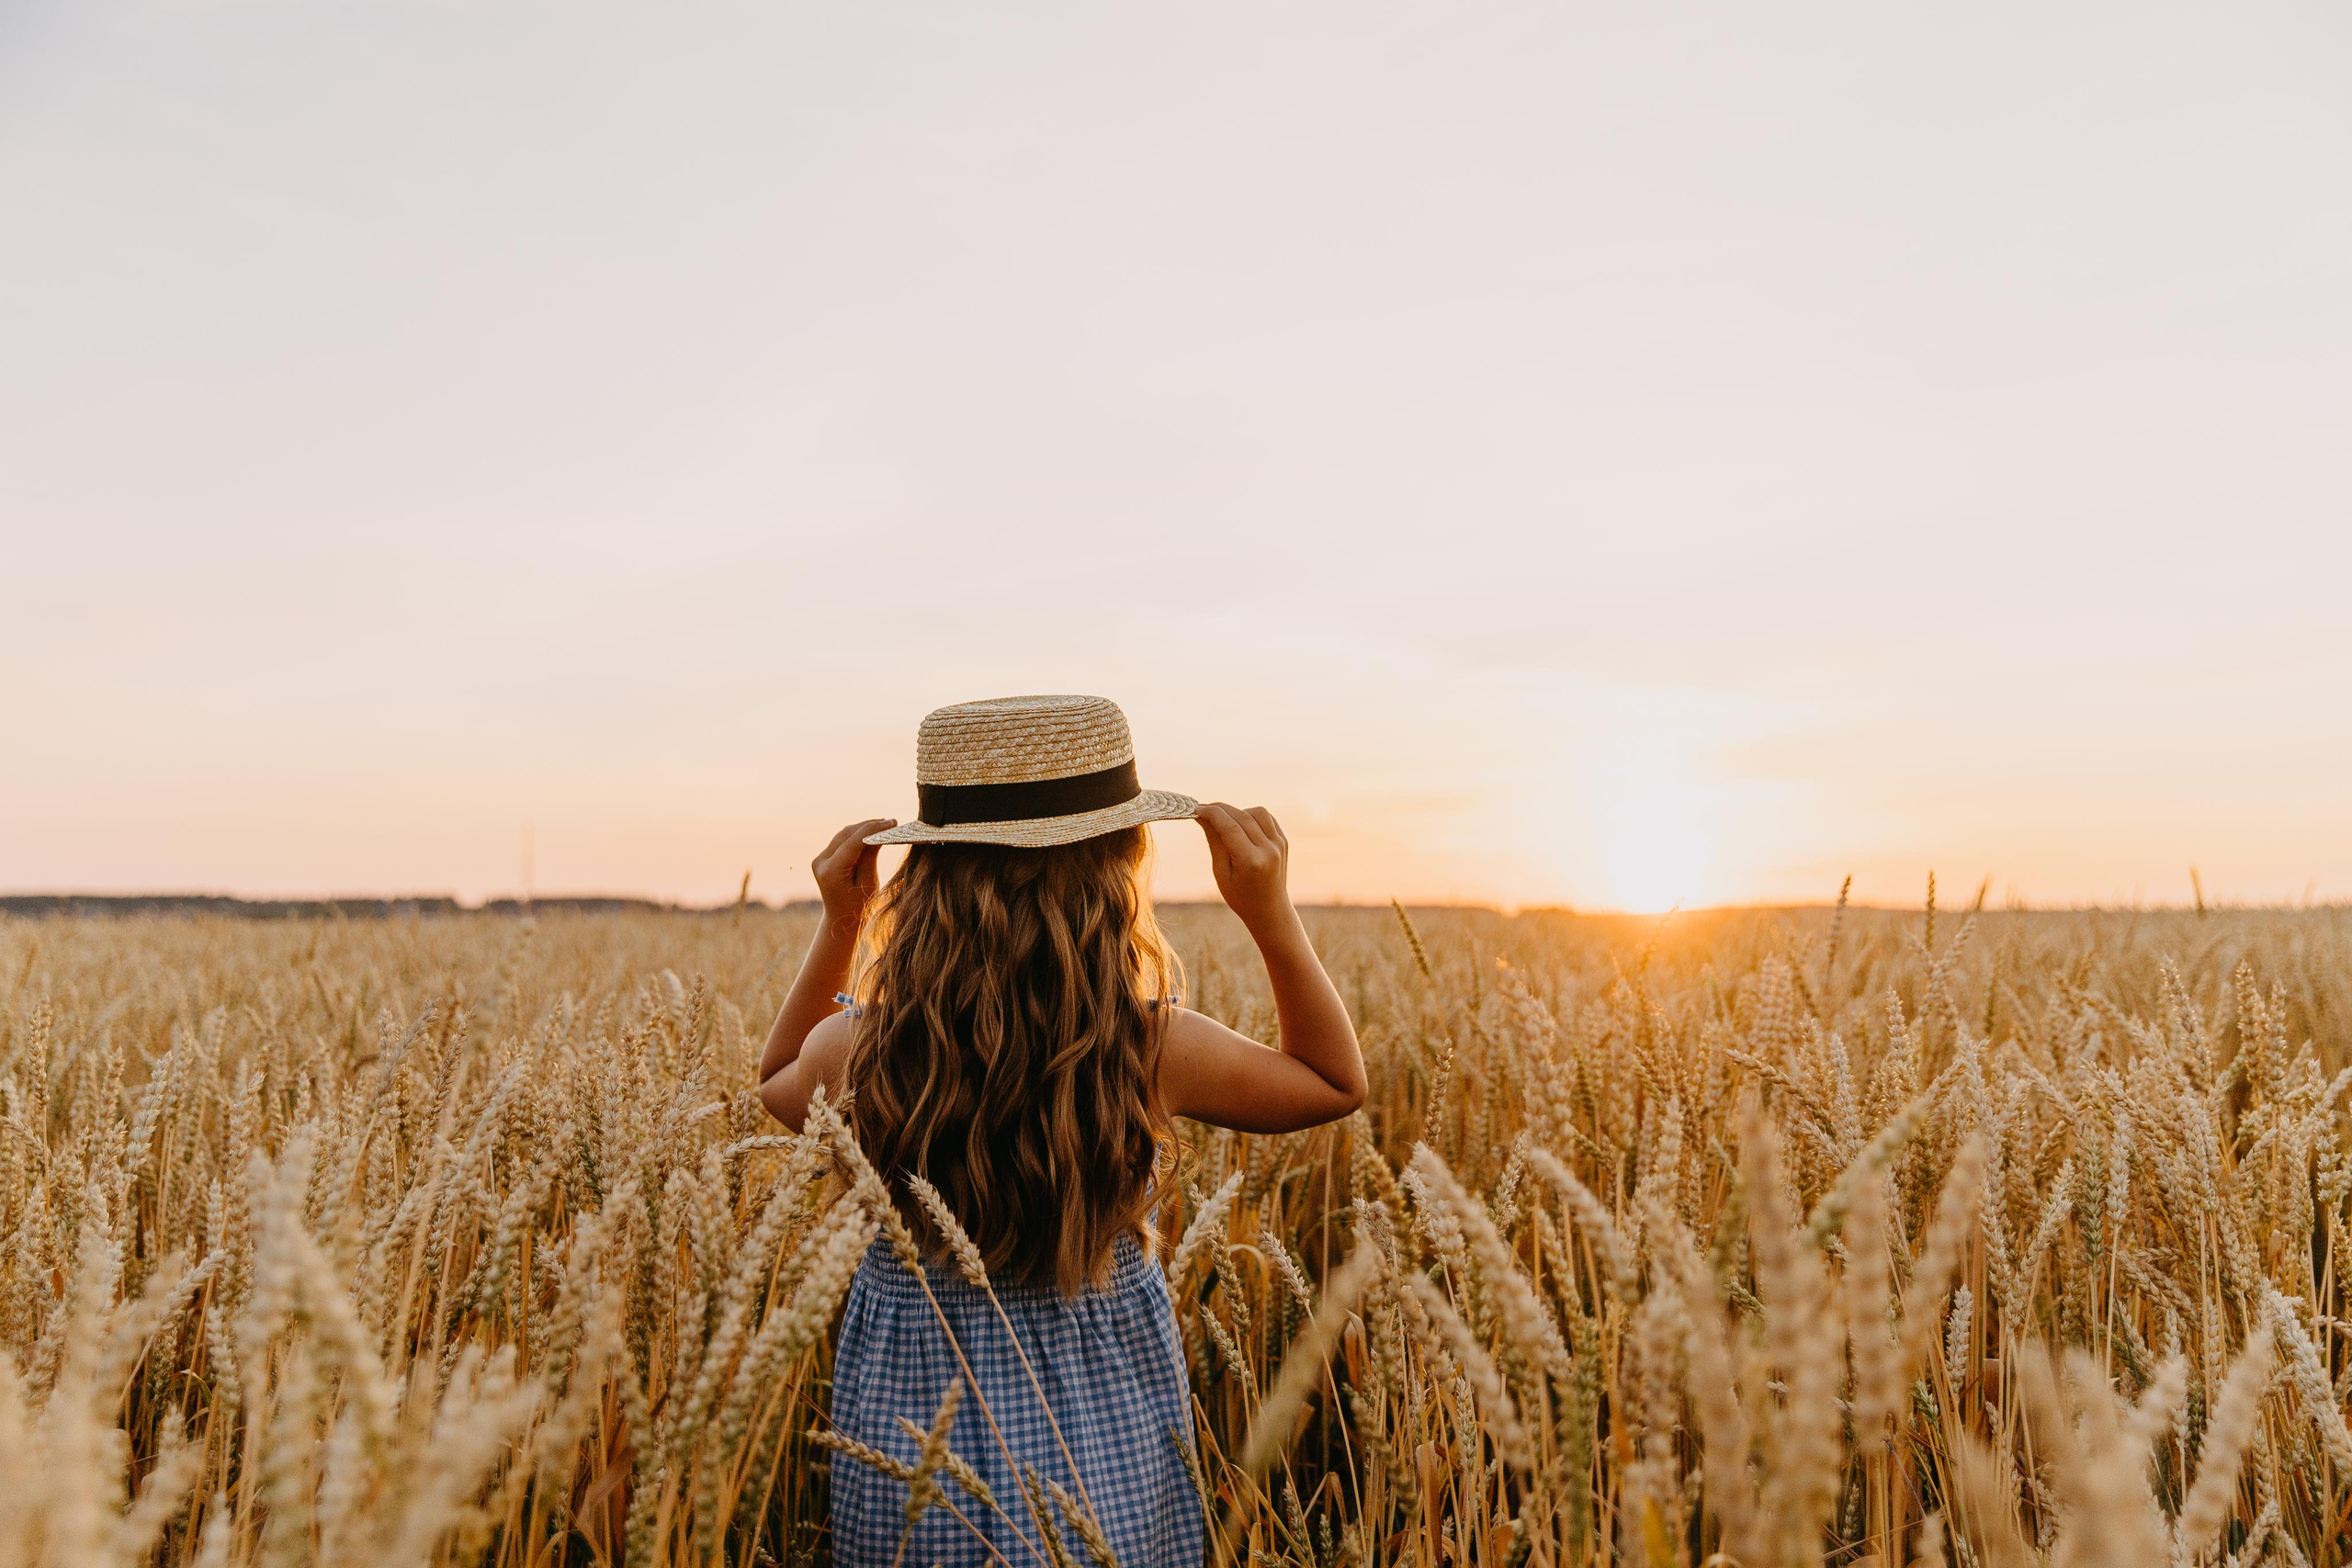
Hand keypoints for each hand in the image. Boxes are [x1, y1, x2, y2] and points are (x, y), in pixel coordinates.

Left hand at [812, 819, 894, 933]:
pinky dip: (856, 835)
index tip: (891, 822)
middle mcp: (821, 862)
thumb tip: (879, 832)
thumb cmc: (858, 906)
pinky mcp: (823, 858)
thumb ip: (871, 857)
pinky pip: (841, 841)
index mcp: (831, 871)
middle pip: (846, 834)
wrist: (841, 919)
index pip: (853, 842)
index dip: (873, 829)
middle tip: (890, 822)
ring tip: (884, 824)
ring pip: (843, 835)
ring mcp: (820, 859)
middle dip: (868, 826)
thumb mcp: (869, 883)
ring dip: (863, 828)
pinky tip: (872, 832)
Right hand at [1195, 803, 1294, 931]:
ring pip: (1257, 812)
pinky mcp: (1284, 841)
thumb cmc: (1240, 896)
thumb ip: (1214, 841)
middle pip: (1242, 816)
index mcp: (1251, 861)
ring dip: (1238, 811)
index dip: (1211, 813)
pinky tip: (1241, 825)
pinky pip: (1267, 818)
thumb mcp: (1221, 872)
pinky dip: (1252, 816)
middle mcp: (1269, 850)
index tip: (1196, 809)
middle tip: (1203, 810)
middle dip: (1220, 809)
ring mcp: (1279, 844)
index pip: (1229, 826)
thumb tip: (1203, 816)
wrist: (1270, 910)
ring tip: (1224, 821)